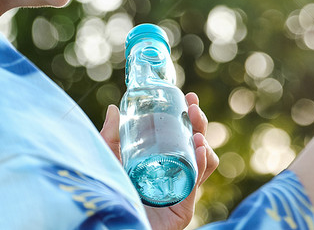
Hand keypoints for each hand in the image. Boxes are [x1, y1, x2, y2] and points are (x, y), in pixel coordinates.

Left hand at [100, 92, 218, 229]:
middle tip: (193, 109)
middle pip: (197, 145)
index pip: (182, 135)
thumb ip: (110, 136)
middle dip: (200, 124)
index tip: (189, 98)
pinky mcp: (183, 206)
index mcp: (162, 161)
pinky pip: (197, 182)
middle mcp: (175, 173)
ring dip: (204, 142)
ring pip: (204, 161)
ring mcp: (181, 189)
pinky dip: (202, 163)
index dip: (188, 117)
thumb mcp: (109, 159)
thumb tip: (114, 108)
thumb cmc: (110, 194)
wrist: (111, 224)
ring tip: (197, 132)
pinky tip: (199, 149)